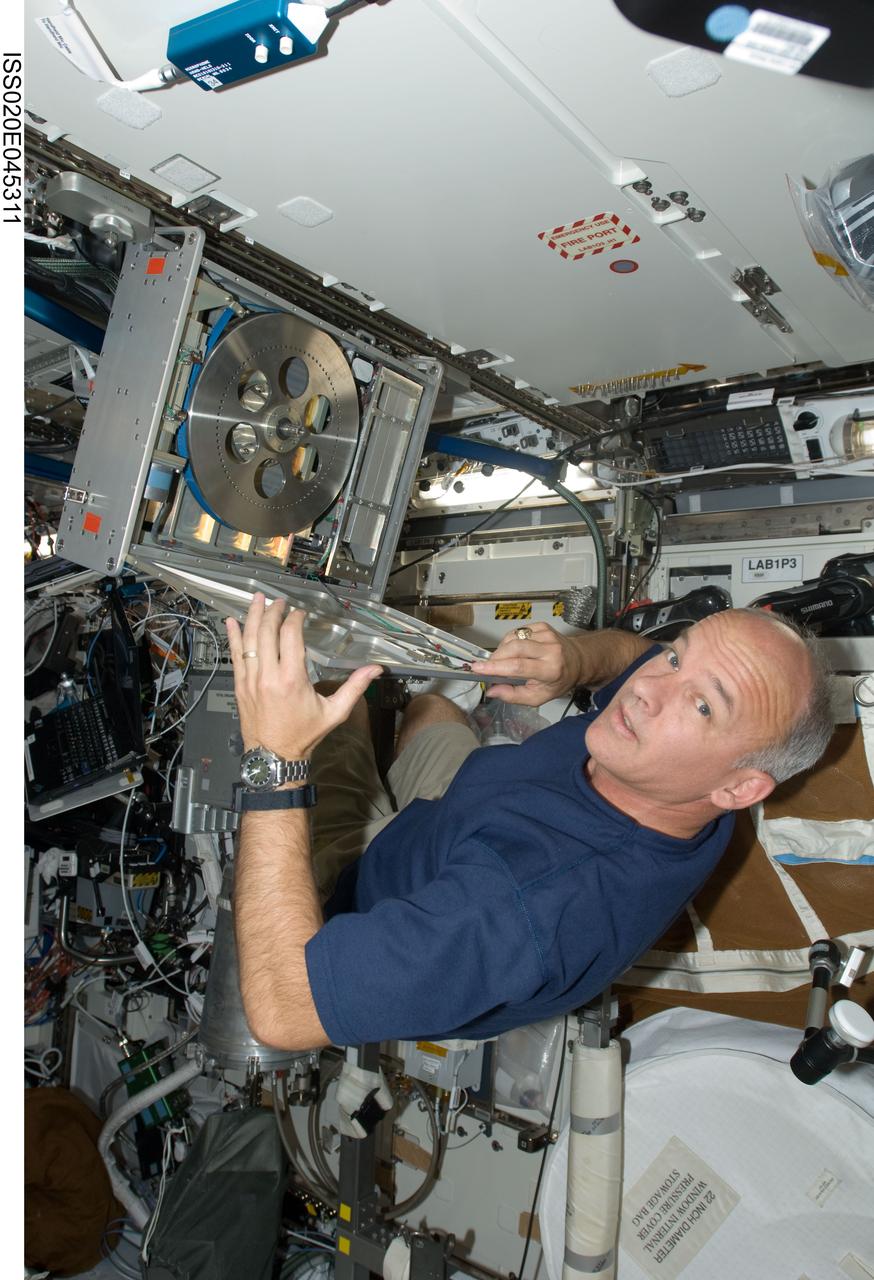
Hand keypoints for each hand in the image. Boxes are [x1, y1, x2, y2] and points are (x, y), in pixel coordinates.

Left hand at [226, 593, 381, 757]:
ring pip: (249, 640)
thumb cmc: (303, 735)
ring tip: (257, 600)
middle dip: (273, 612)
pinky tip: (230, 622)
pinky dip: (233, 637)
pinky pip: (234, 655)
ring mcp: (250, 680)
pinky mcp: (240, 685)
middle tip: (279, 602)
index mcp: (292, 680)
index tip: (300, 614)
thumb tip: (374, 670)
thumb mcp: (334, 713)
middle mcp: (268, 676)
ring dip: (252, 616)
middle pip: (267, 632)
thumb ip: (354, 687)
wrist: (274, 757)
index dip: (295, 620)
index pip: (290, 636)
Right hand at [470, 622, 580, 706]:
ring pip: (513, 638)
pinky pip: (518, 632)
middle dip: (495, 657)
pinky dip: (510, 642)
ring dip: (502, 650)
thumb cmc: (558, 681)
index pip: (518, 666)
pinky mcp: (543, 626)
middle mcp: (550, 650)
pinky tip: (515, 650)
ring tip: (505, 660)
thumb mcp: (538, 696)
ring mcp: (547, 635)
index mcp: (550, 670)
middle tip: (488, 666)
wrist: (577, 661)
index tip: (478, 668)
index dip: (495, 667)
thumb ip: (513, 696)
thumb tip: (492, 691)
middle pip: (513, 648)